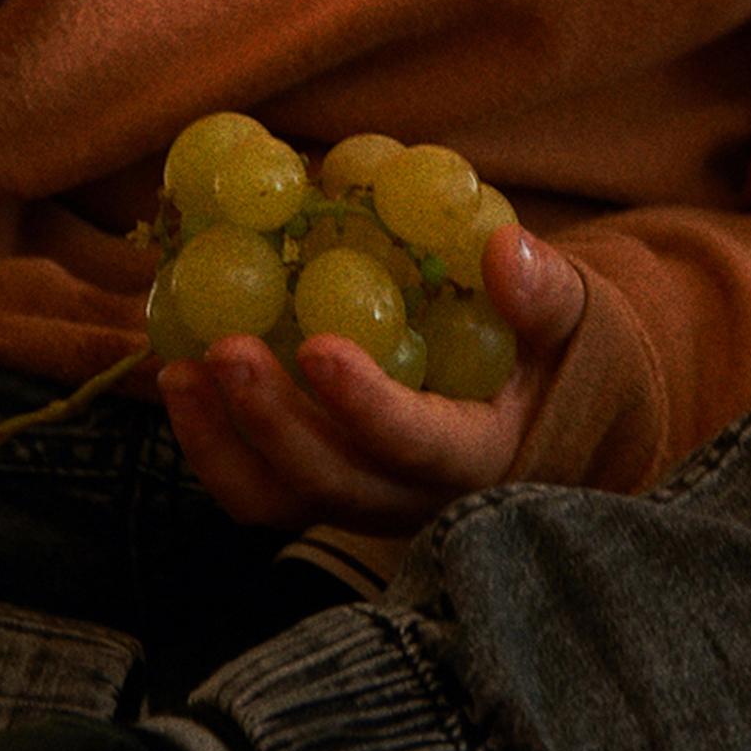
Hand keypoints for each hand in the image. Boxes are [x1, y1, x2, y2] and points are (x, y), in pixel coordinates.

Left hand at [159, 224, 587, 534]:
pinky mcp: (324, 485)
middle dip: (272, 423)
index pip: (418, 446)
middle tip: (224, 348)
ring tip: (178, 372)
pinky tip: (178, 381)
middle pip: (331, 483)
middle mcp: (412, 498)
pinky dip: (212, 443)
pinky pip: (259, 487)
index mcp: (478, 458)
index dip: (366, 406)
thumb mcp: (572, 315)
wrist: (544, 401)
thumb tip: (507, 250)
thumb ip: (543, 291)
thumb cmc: (555, 347)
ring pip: (280, 500)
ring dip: (222, 443)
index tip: (318, 347)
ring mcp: (361, 499)